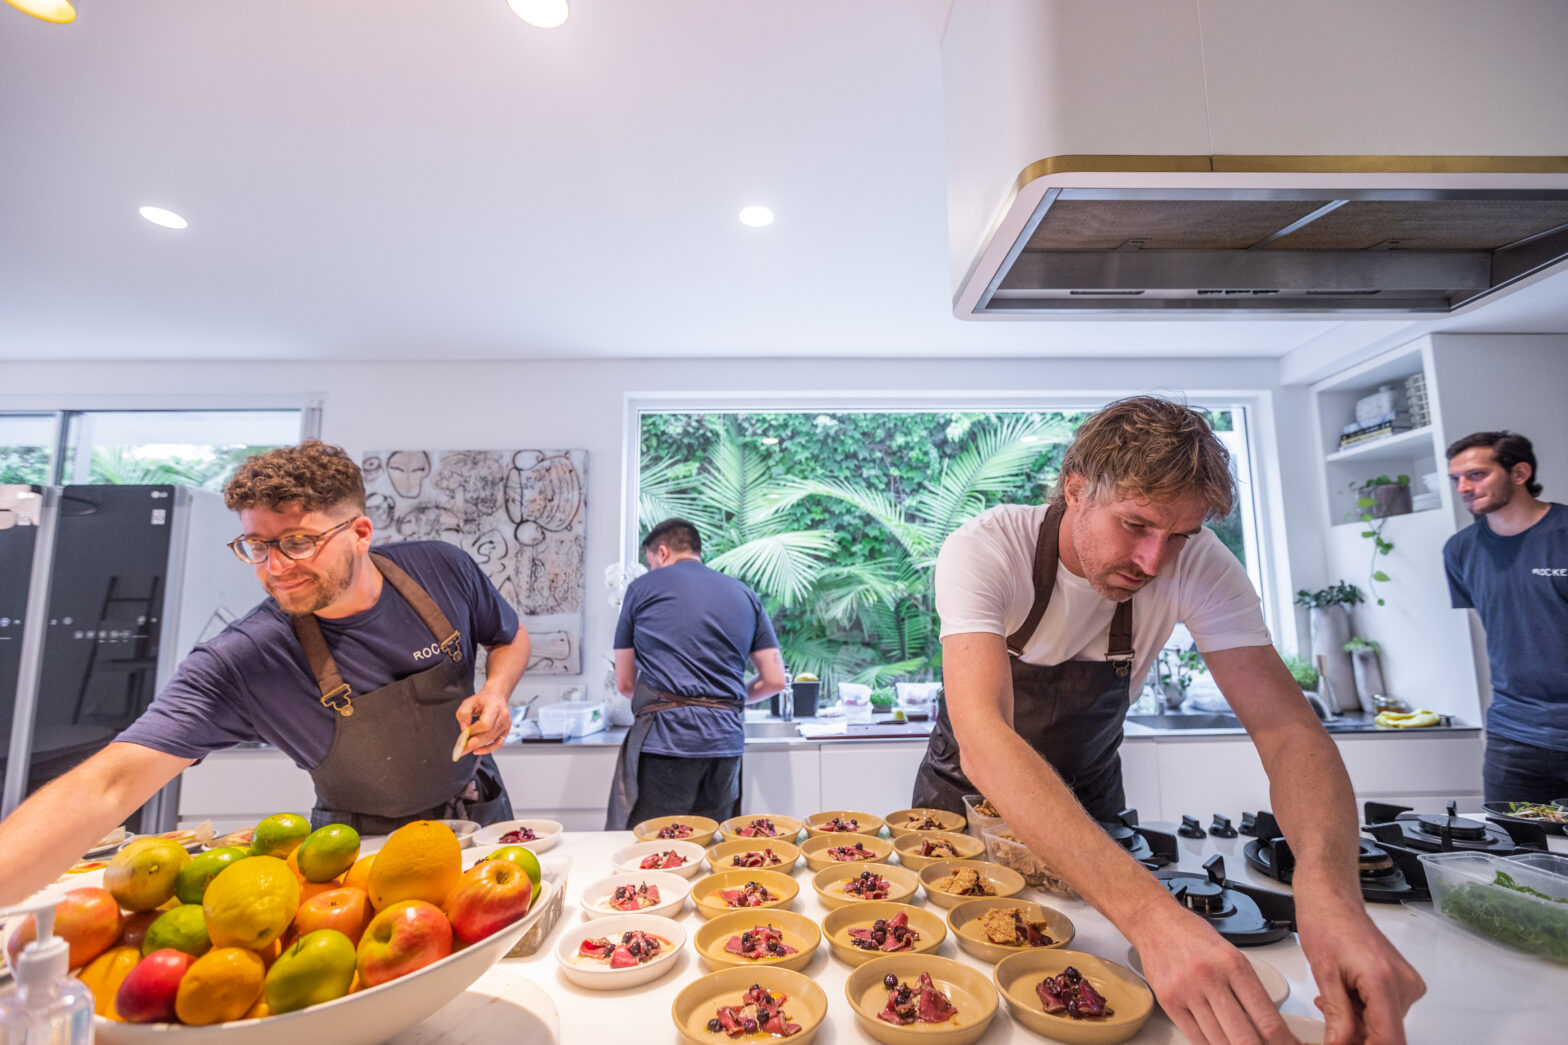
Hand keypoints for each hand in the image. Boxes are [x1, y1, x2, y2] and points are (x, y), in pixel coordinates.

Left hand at [454, 688, 511, 756]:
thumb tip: (464, 729)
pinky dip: (488, 749)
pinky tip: (478, 750)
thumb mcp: (468, 702)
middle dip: (473, 744)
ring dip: (478, 746)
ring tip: (466, 748)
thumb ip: (463, 714)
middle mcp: (503, 716)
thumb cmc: (482, 699)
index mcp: (494, 707)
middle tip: (461, 750)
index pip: (485, 724)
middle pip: (488, 735)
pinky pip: (498, 743)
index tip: (464, 733)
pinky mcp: (506, 730)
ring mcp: (506, 724)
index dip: (474, 731)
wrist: (496, 696)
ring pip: (491, 740)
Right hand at [1131, 905, 1296, 1044]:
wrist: (1156, 923)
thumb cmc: (1195, 937)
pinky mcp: (1169, 1002)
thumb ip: (1249, 990)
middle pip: (1245, 1037)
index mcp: (1234, 965)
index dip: (1283, 1042)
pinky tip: (1221, 1044)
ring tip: (1244, 1044)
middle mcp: (1210, 979)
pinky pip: (1196, 1039)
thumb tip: (1269, 1025)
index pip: (1266, 1018)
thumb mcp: (1231, 956)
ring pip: (1220, 1042)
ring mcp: (1187, 992)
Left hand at [1296, 901, 1424, 1044]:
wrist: (1333, 901)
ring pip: (1386, 1024)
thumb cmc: (1326, 926)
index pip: (1389, 1039)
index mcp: (1384, 981)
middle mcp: (1404, 983)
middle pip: (1387, 1034)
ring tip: (1337, 998)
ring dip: (1359, 1021)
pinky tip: (1348, 995)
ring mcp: (1408, 982)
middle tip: (1332, 1020)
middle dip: (1358, 1035)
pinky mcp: (1406, 982)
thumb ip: (1337, 1017)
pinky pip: (1388, 1010)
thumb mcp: (1324, 976)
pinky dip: (1366, 1010)